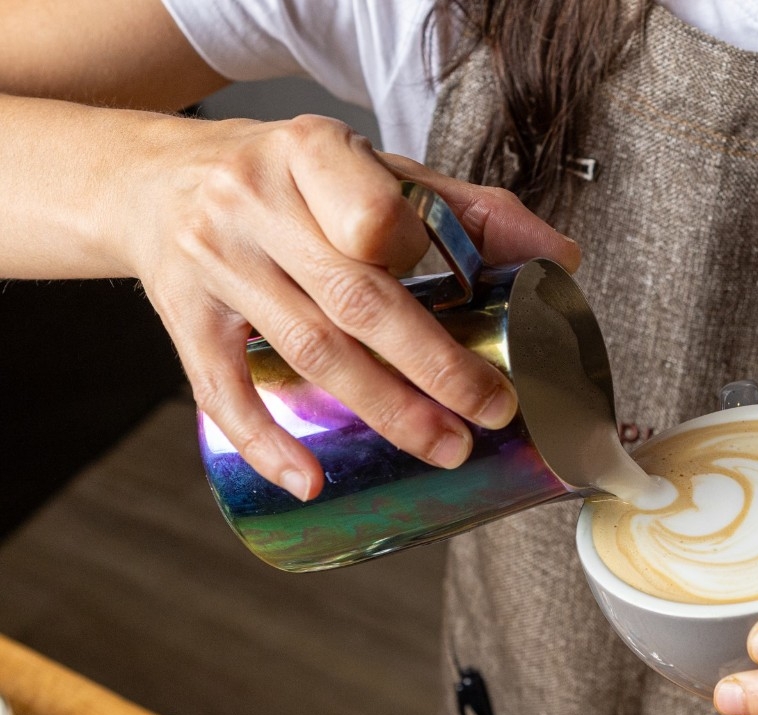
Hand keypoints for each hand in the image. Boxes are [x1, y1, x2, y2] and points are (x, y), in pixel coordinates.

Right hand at [124, 113, 578, 499]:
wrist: (157, 178)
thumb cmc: (287, 179)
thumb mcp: (370, 168)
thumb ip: (464, 211)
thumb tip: (562, 259)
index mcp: (311, 152)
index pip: (374, 212)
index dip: (422, 258)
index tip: (475, 307)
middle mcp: (254, 202)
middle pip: (357, 299)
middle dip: (434, 367)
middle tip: (490, 412)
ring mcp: (214, 261)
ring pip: (309, 348)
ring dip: (383, 410)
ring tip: (443, 446)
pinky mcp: (183, 315)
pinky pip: (221, 388)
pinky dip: (266, 441)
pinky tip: (310, 479)